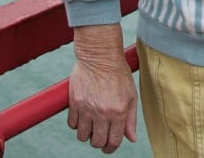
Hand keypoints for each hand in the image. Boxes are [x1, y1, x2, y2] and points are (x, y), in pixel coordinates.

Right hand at [67, 24, 137, 153]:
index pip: (113, 141)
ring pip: (82, 135)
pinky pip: (72, 124)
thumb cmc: (118, 74)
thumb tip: (131, 138)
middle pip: (96, 142)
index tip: (108, 146)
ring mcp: (87, 108)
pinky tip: (82, 115)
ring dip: (86, 133)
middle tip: (99, 135)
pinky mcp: (74, 102)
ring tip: (91, 124)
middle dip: (98, 142)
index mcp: (119, 112)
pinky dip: (76, 123)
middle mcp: (103, 112)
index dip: (110, 148)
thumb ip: (131, 119)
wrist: (100, 56)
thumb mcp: (131, 96)